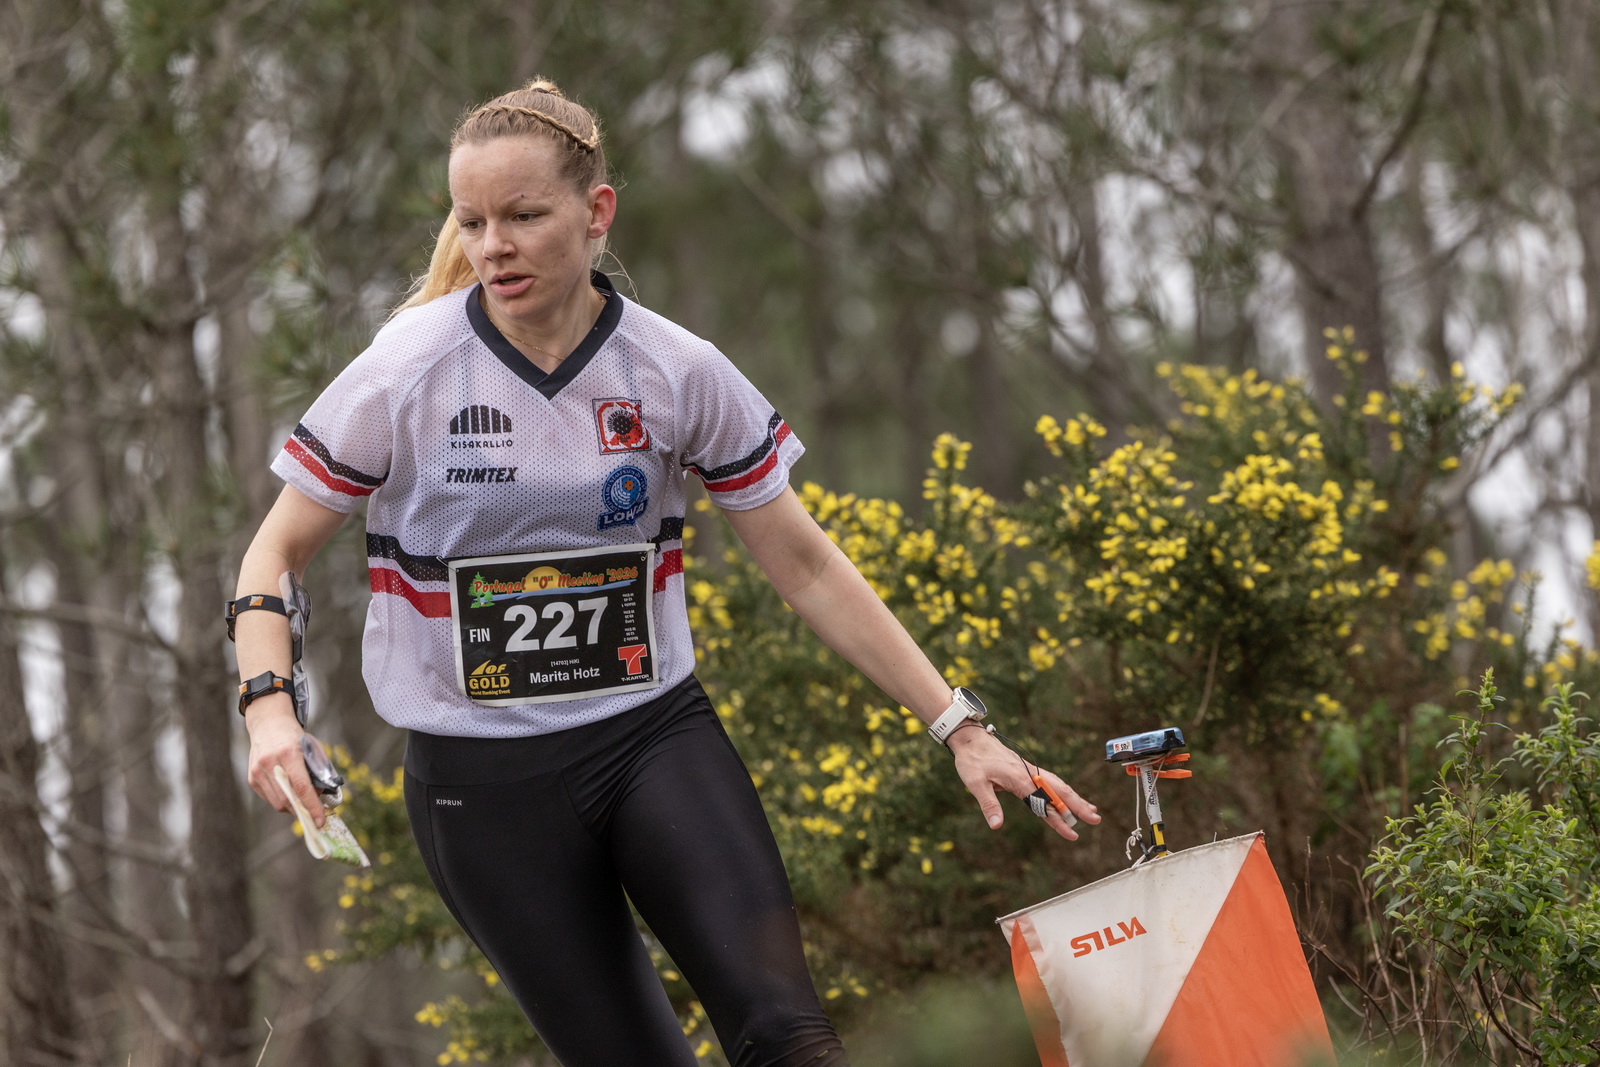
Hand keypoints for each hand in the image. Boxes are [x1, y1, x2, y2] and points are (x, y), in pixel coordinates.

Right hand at [244, 695, 324, 827]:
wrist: (268, 724)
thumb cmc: (294, 737)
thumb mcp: (311, 748)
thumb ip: (317, 771)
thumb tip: (320, 796)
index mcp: (288, 753)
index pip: (301, 787)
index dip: (312, 806)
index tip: (320, 821)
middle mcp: (270, 763)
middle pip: (288, 798)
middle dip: (303, 811)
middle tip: (315, 816)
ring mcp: (257, 771)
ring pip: (277, 803)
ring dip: (293, 808)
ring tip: (304, 804)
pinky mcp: (251, 778)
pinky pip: (269, 798)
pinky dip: (282, 801)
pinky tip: (290, 794)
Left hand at [947, 726, 1099, 840]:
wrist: (971, 739)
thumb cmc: (972, 760)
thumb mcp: (975, 783)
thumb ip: (988, 804)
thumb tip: (996, 825)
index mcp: (1019, 778)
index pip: (1043, 803)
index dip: (1058, 821)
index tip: (1072, 834)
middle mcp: (1029, 773)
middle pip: (1059, 792)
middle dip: (1078, 806)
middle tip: (1096, 819)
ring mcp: (1029, 770)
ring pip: (1057, 786)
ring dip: (1074, 798)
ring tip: (1090, 810)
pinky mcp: (1026, 770)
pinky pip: (1049, 782)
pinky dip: (1062, 791)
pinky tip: (1068, 797)